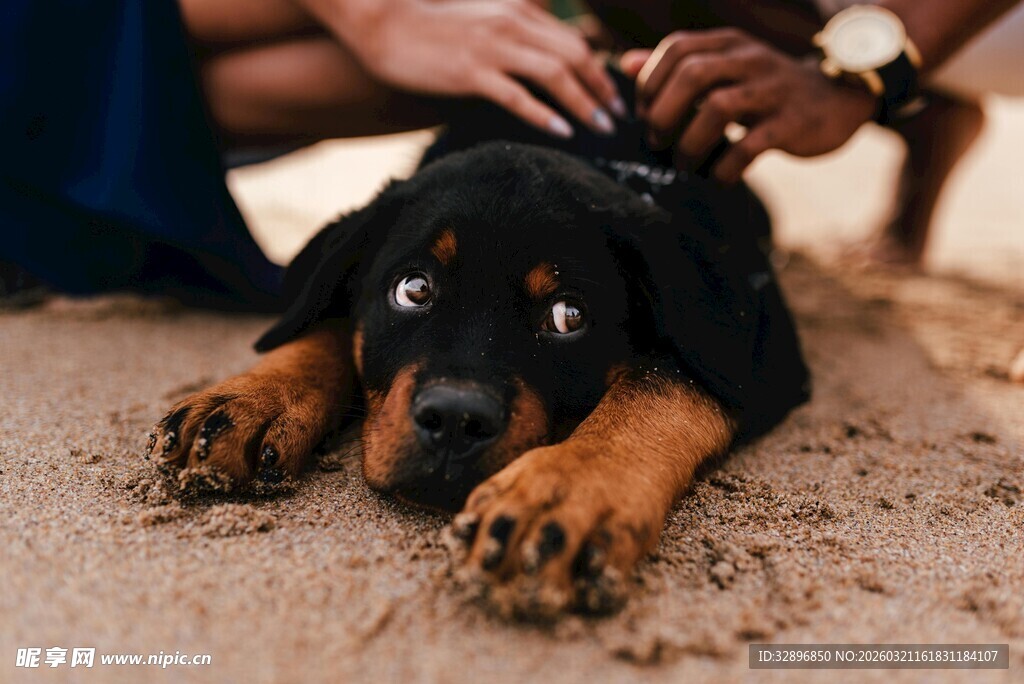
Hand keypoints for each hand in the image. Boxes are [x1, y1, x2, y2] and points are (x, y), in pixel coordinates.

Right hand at [304, 0, 624, 137]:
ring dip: (584, 102)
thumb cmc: (429, 29)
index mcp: (517, 11)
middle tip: (618, 117)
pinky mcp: (470, 72)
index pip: (572, 40)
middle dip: (601, 88)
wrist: (382, 23)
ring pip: (554, 74)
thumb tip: (538, 66)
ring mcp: (491, 47)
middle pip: (574, 54)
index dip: (598, 69)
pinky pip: (517, 95)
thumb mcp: (480, 20)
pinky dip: (544, 114)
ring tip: (601, 127)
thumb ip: (513, 36)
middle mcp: (511, 24)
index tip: (613, 96)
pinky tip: (563, 132)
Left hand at [621, 29, 876, 181]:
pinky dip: (726, 167)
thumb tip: (626, 65)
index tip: (644, 115)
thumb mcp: (725, 68)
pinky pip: (751, 145)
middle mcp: (750, 59)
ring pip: (718, 107)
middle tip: (656, 142)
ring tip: (683, 165)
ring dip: (690, 143)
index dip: (651, 82)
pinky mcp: (793, 122)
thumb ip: (677, 66)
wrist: (839, 99)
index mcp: (729, 44)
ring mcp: (773, 89)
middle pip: (692, 74)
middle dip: (664, 113)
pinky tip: (718, 178)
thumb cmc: (766, 90)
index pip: (677, 48)